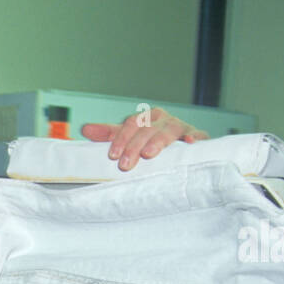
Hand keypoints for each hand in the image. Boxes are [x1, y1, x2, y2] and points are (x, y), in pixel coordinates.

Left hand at [81, 107, 209, 170]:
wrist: (186, 143)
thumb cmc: (154, 140)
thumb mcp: (131, 136)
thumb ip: (110, 134)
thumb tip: (85, 130)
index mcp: (147, 118)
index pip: (131, 125)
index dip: (121, 139)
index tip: (113, 156)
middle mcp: (163, 120)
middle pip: (147, 129)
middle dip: (135, 146)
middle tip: (125, 165)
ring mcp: (181, 128)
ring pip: (169, 131)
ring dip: (158, 141)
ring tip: (148, 154)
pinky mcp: (198, 137)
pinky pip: (198, 136)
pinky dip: (194, 137)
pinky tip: (189, 142)